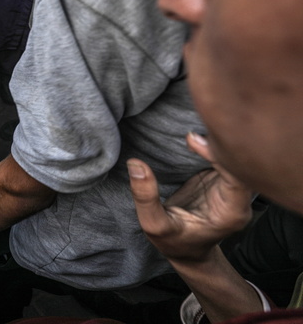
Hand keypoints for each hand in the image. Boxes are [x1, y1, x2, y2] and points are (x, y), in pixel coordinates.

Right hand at [129, 132, 253, 264]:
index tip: (191, 139)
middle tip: (192, 128)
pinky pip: (225, 155)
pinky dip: (212, 143)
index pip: (236, 175)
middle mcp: (239, 198)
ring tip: (194, 127)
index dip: (218, 154)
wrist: (188, 251)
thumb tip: (136, 164)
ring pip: (236, 155)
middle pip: (242, 161)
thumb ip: (146, 197)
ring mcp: (233, 186)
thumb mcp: (155, 226)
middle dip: (221, 141)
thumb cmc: (175, 242)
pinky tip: (195, 136)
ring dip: (217, 139)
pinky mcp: (222, 177)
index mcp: (231, 212)